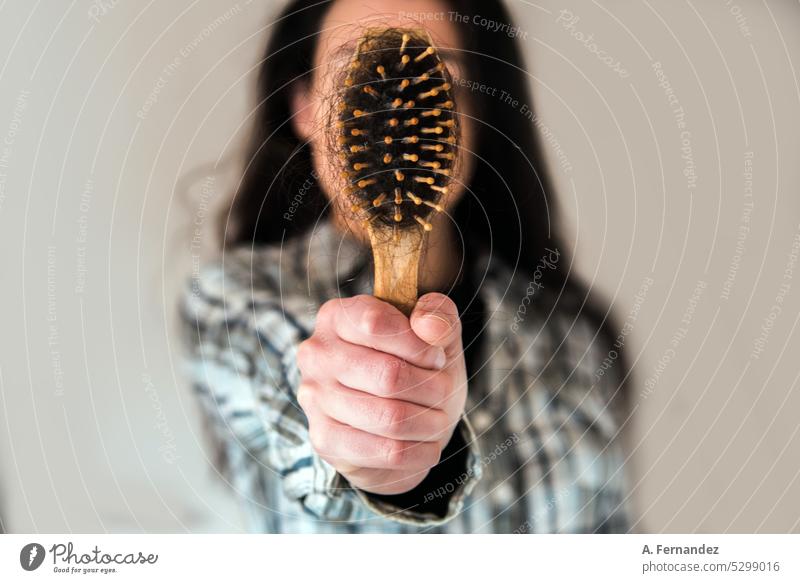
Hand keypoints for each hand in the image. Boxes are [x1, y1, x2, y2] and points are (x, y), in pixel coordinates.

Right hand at [296, 293, 466, 494]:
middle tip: (444, 391)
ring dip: (430, 422)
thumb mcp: (435, 332)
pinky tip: (427, 444)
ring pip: (391, 418)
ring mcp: (315, 399)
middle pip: (389, 375)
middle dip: (433, 388)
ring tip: (438, 419)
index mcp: (336, 317)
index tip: (436, 357)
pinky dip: (420, 451)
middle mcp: (316, 355)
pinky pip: (387, 452)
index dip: (419, 344)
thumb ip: (438, 315)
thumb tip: (430, 326)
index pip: (376, 323)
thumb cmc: (416, 366)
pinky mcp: (325, 440)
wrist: (403, 419)